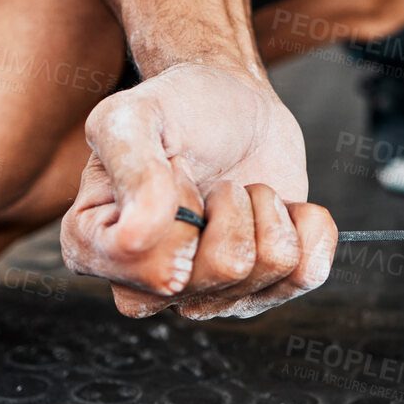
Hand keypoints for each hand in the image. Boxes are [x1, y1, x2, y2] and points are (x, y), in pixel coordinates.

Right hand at [61, 62, 336, 319]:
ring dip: (264, 207)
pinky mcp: (264, 291)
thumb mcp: (133, 117)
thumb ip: (132, 169)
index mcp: (94, 249)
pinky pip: (310, 272)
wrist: (233, 106)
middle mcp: (149, 287)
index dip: (181, 203)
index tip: (175, 167)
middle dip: (231, 204)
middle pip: (223, 271)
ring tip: (238, 189)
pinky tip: (278, 207)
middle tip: (209, 180)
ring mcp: (209, 297)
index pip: (156, 262)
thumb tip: (137, 237)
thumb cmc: (175, 111)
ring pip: (269, 268)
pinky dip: (308, 223)